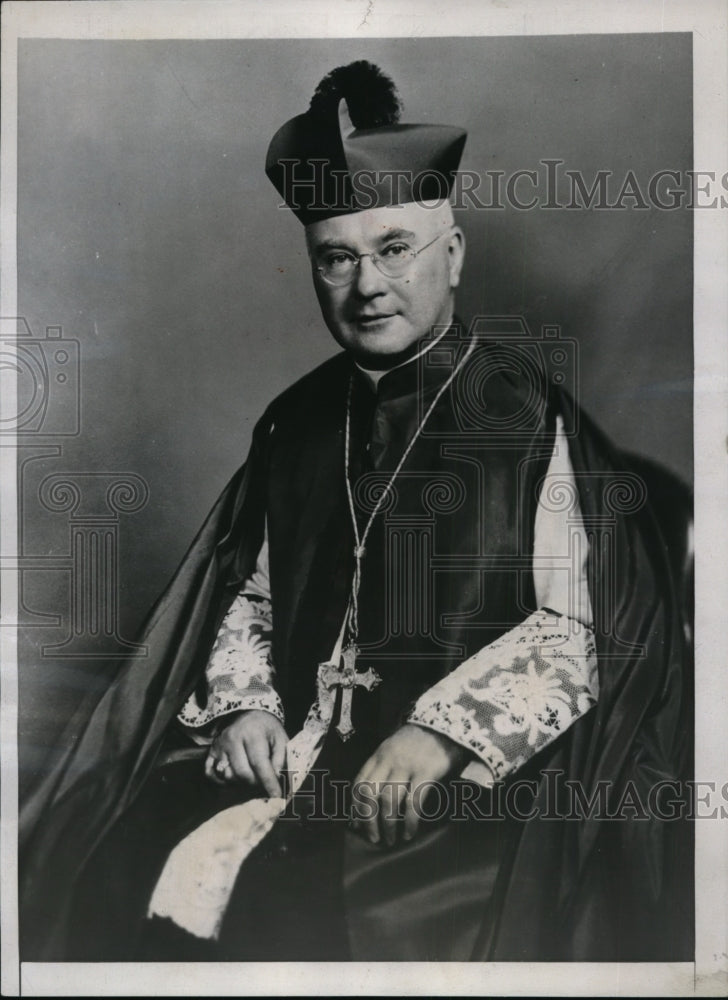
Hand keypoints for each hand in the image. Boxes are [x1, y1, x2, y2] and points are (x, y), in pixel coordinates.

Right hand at [205, 710, 286, 797]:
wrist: (248, 715)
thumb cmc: (266, 729)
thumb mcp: (280, 738)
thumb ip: (281, 758)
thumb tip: (277, 778)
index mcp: (252, 733)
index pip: (259, 763)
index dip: (268, 782)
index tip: (276, 796)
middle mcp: (232, 738)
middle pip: (243, 774)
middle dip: (256, 783)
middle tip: (264, 781)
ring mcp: (219, 746)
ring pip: (229, 777)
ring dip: (242, 783)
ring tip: (252, 775)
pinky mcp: (210, 752)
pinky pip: (212, 774)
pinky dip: (223, 781)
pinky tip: (236, 777)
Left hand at [351, 724, 468, 847]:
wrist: (446, 722)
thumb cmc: (420, 740)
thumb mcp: (394, 748)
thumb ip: (383, 767)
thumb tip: (373, 798)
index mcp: (379, 754)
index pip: (359, 783)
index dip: (356, 807)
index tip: (357, 825)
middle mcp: (389, 759)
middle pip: (370, 794)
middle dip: (368, 820)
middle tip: (374, 838)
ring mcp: (407, 765)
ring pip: (388, 800)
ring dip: (388, 824)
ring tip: (391, 840)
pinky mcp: (426, 771)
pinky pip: (413, 801)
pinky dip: (409, 821)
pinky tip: (409, 832)